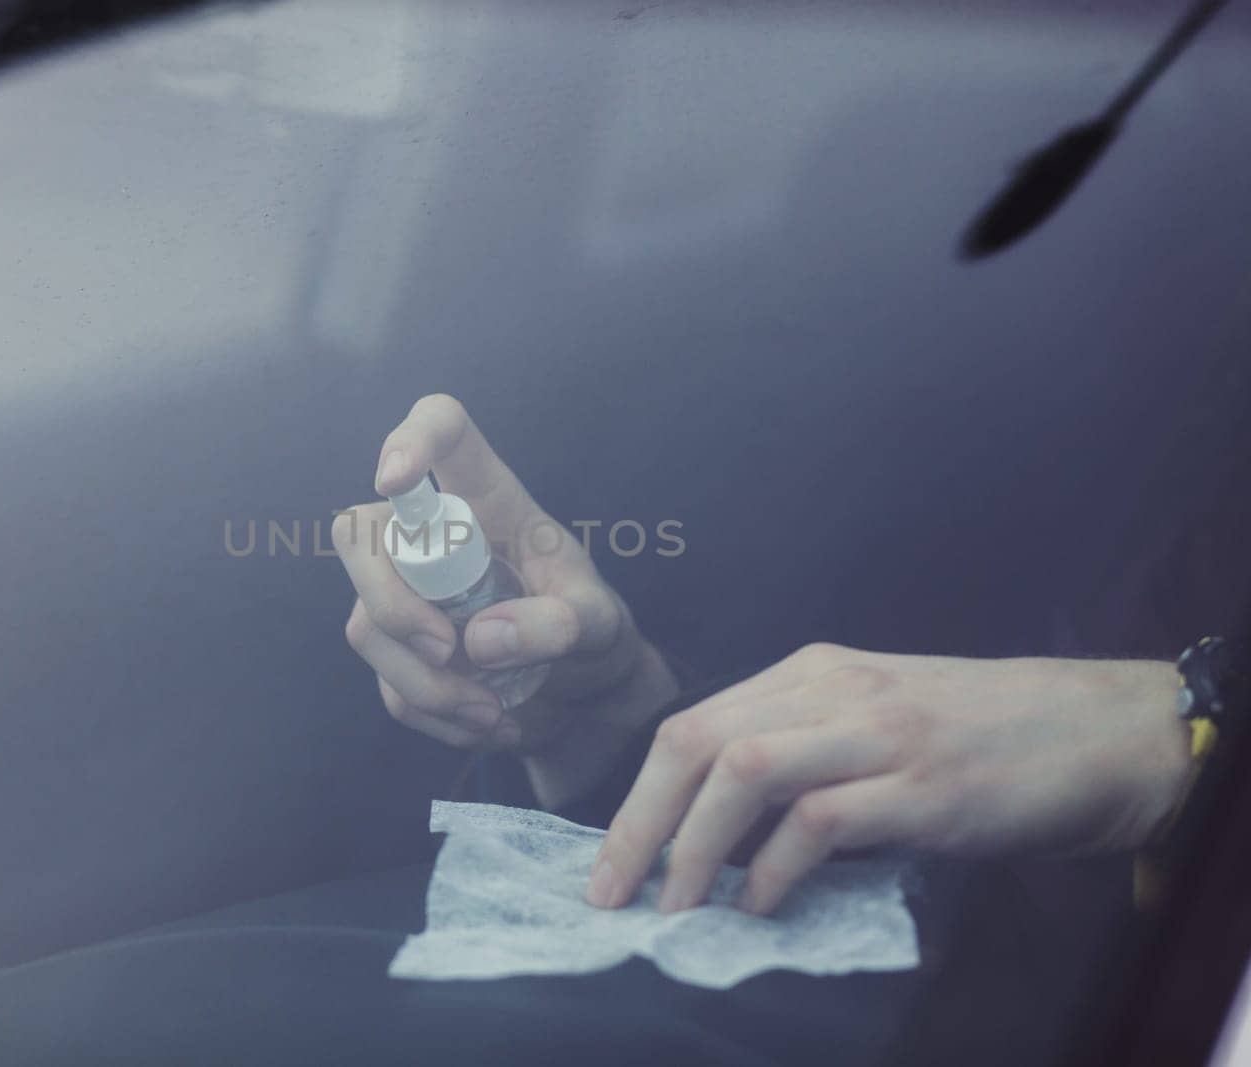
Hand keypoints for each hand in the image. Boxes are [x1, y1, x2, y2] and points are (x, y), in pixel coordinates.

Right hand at [334, 395, 676, 798]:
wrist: (585, 696)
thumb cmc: (593, 632)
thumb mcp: (601, 624)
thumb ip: (560, 622)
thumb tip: (480, 639)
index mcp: (488, 498)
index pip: (441, 430)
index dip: (409, 439)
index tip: (394, 480)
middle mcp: (433, 537)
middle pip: (360, 534)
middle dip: (391, 601)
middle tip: (449, 651)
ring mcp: (406, 595)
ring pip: (367, 625)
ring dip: (427, 685)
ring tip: (494, 713)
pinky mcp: (401, 654)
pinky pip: (390, 687)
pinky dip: (437, 716)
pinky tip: (490, 722)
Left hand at [587, 644, 1189, 915]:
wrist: (1101, 731)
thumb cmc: (982, 735)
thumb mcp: (874, 722)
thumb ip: (803, 757)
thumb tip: (722, 841)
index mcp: (812, 672)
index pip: (693, 725)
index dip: (638, 797)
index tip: (612, 863)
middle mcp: (833, 689)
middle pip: (698, 742)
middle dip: (639, 824)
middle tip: (613, 895)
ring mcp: (880, 733)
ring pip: (744, 770)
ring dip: (693, 847)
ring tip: (676, 908)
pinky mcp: (925, 785)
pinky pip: (820, 820)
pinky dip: (775, 870)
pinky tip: (762, 907)